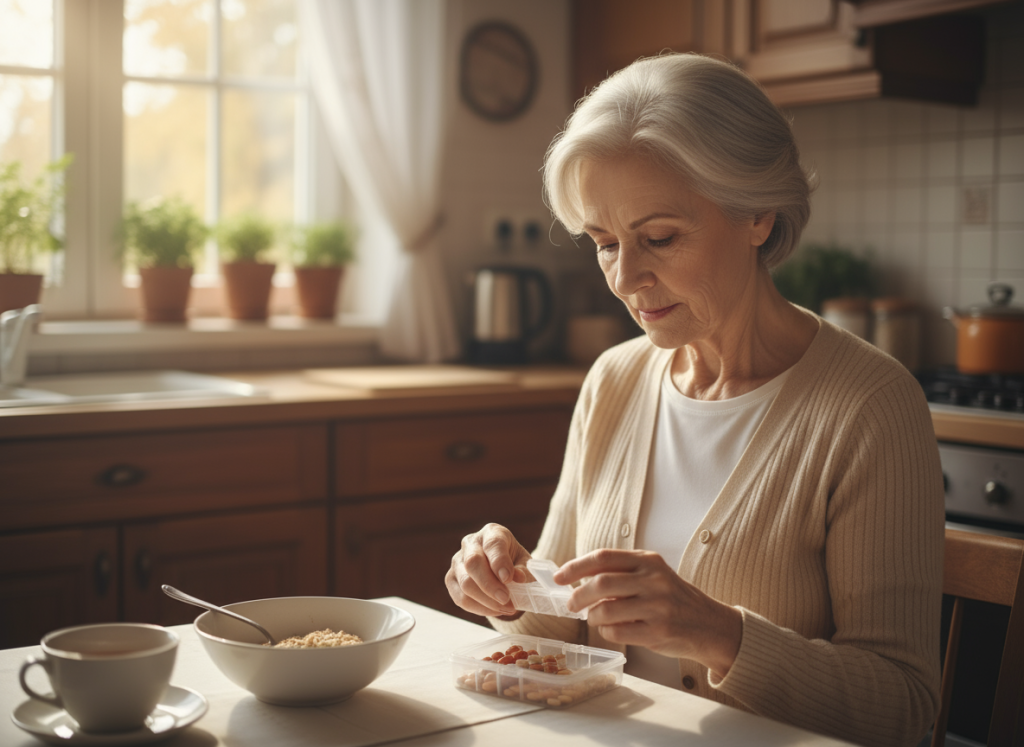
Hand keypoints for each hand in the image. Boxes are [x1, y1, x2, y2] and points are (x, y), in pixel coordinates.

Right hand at [446, 523, 532, 617]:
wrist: (501, 569)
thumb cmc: (514, 563)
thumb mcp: (525, 563)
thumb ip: (524, 570)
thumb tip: (518, 578)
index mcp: (492, 533)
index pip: (493, 544)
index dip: (500, 562)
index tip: (509, 579)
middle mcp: (471, 543)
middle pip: (473, 563)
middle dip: (490, 585)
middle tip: (506, 599)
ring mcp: (457, 561)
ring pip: (465, 583)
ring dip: (486, 601)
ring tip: (506, 608)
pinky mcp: (451, 579)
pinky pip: (460, 598)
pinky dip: (479, 608)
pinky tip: (494, 610)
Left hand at [554, 549, 741, 677]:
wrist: (709, 625)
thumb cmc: (673, 599)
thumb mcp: (653, 574)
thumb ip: (622, 573)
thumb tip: (578, 578)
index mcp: (648, 561)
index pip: (603, 557)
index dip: (575, 566)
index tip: (559, 577)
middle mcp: (654, 580)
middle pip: (600, 583)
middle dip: (577, 595)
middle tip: (571, 604)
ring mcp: (657, 607)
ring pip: (606, 610)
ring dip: (592, 616)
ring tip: (594, 618)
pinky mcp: (658, 632)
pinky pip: (617, 632)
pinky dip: (606, 631)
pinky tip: (611, 629)